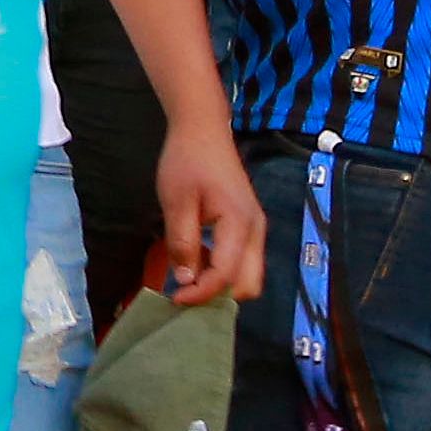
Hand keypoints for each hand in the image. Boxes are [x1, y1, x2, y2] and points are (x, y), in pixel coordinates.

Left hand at [155, 108, 268, 304]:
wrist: (203, 131)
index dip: (201, 293)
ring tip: (186, 279)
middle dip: (218, 295)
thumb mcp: (176, 201)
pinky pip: (242, 260)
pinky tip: (196, 260)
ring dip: (220, 283)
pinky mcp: (248, 226)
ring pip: (247, 275)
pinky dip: (222, 269)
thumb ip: (183, 242)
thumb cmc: (187, 161)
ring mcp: (255, 229)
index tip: (174, 299)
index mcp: (240, 225)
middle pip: (248, 284)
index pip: (226, 275)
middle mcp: (256, 231)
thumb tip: (185, 280)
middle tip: (184, 294)